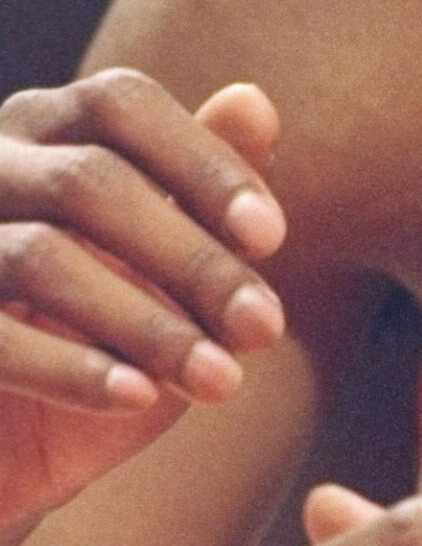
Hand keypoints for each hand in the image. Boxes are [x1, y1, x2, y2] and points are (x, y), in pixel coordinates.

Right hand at [0, 72, 286, 527]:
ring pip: (42, 257)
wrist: (11, 444)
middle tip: (266, 329)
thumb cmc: (99, 339)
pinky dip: (71, 369)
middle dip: (192, 259)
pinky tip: (139, 398)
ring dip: (148, 324)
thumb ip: (202, 191)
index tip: (272, 239)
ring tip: (222, 381)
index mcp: (43, 129)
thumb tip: (254, 101)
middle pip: (88, 181)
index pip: (121, 105)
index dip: (201, 165)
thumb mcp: (166, 272)